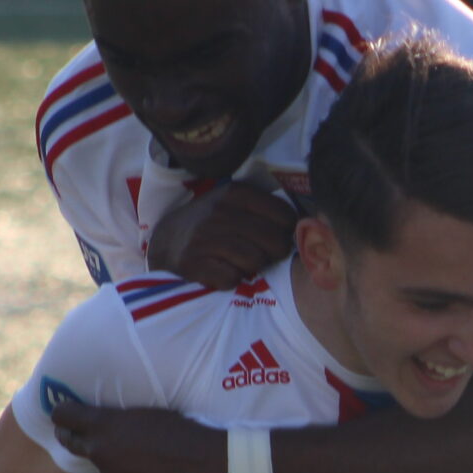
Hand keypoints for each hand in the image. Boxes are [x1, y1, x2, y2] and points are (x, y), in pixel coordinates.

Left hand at [49, 401, 229, 472]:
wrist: (209, 465)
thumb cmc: (183, 430)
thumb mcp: (147, 413)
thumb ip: (119, 418)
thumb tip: (104, 418)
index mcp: (105, 426)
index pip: (63, 416)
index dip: (63, 412)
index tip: (64, 412)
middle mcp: (101, 452)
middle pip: (69, 442)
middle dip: (71, 435)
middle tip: (76, 431)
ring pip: (101, 467)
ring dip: (111, 462)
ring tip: (139, 456)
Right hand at [146, 181, 296, 289]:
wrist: (167, 240)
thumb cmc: (212, 223)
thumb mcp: (234, 203)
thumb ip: (264, 209)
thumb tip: (306, 227)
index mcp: (235, 193)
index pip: (284, 216)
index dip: (287, 232)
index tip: (278, 237)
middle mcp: (219, 211)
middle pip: (274, 241)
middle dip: (274, 253)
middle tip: (263, 255)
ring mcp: (204, 237)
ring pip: (256, 261)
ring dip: (253, 268)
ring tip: (242, 262)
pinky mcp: (193, 262)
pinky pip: (232, 279)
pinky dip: (231, 279)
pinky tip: (223, 271)